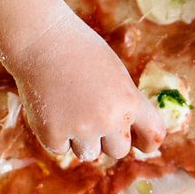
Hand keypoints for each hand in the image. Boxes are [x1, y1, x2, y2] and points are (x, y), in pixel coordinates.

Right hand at [2, 5, 163, 162]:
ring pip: (88, 154)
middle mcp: (109, 119)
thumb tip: (128, 136)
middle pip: (118, 151)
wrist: (41, 39)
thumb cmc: (79, 51)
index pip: (153, 135)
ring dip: (79, 138)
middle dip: (106, 140)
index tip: (141, 144)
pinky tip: (50, 107)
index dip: (147, 142)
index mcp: (130, 101)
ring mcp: (81, 129)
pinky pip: (59, 148)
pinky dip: (53, 134)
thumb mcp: (115, 74)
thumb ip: (125, 104)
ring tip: (68, 107)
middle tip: (89, 115)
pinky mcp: (52, 134)